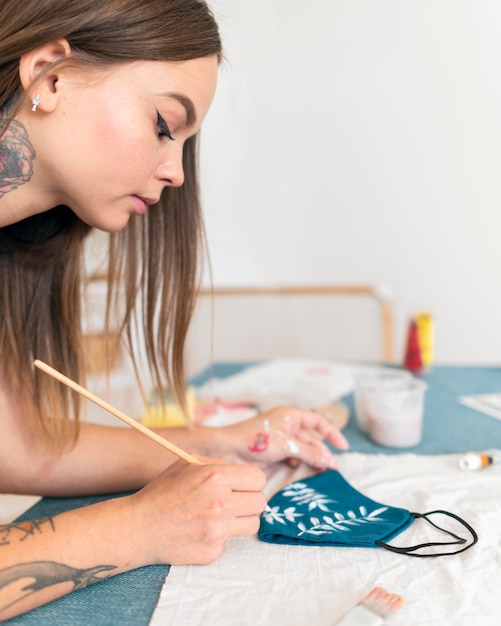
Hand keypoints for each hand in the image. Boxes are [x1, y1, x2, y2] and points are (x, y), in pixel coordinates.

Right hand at [128, 457, 265, 565]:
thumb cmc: (163, 492)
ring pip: (253, 523)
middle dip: (249, 499)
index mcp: (215, 476)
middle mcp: (220, 503)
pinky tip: (202, 530)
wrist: (139, 527)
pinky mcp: (213, 550)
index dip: (251, 481)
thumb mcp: (188, 464)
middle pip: (261, 502)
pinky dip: (221, 536)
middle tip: (235, 500)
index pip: (258, 479)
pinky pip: (231, 541)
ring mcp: (217, 530)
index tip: (244, 484)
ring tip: (221, 515)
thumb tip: (244, 474)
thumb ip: (219, 465)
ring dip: (241, 519)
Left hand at [216, 406, 348, 469]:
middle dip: (322, 451)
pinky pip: (293, 456)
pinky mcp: (274, 452)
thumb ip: (309, 452)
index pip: (317, 421)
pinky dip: (299, 463)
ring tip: (321, 472)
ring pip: (303, 449)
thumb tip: (330, 461)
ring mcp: (280, 439)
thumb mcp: (286, 445)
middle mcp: (286, 425)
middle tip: (332, 468)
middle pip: (311, 438)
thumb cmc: (256, 440)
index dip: (332, 433)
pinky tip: (301, 470)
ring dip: (312, 459)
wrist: (228, 451)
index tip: (343, 447)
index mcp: (290, 416)